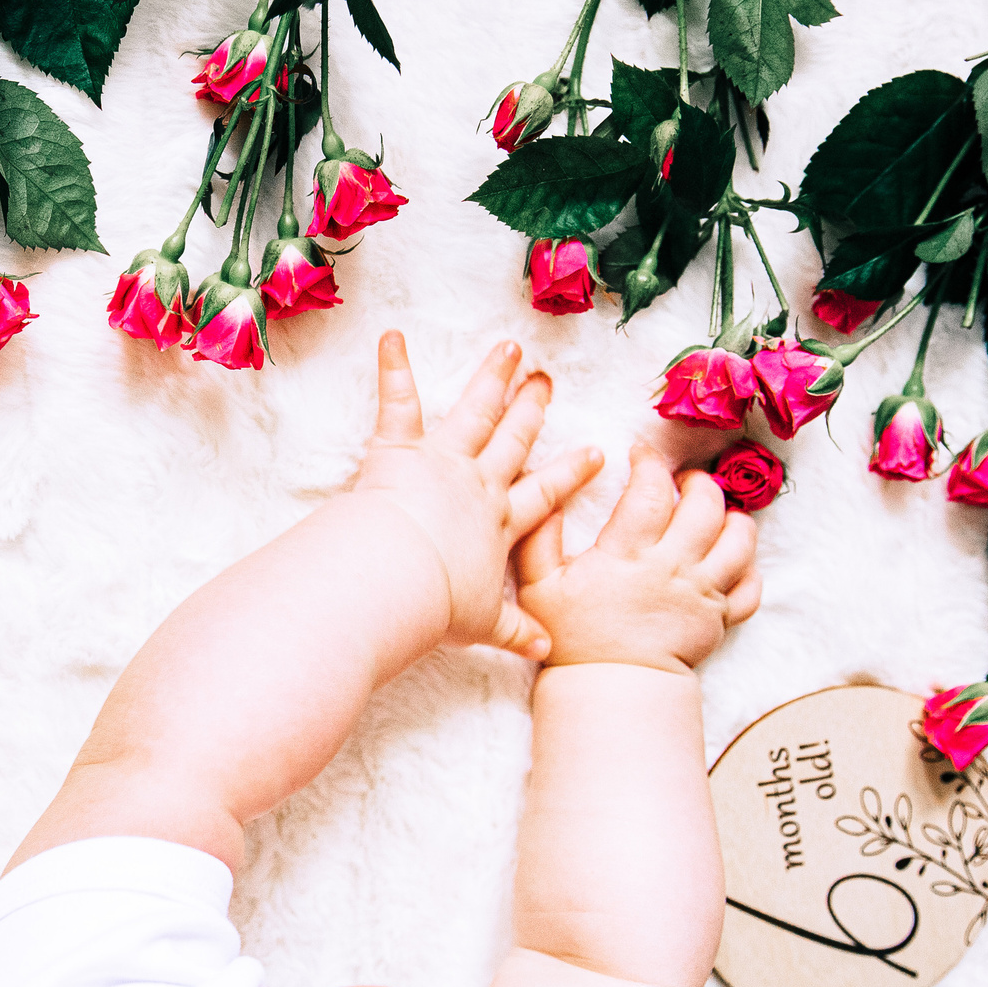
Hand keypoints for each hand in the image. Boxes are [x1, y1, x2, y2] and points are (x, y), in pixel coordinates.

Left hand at [354, 331, 603, 657]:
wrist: (401, 581)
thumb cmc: (438, 607)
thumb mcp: (484, 626)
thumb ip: (515, 633)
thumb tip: (546, 650)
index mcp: (501, 525)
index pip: (545, 495)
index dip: (570, 474)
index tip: (594, 451)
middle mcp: (479, 485)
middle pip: (513, 441)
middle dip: (531, 411)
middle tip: (547, 382)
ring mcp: (443, 461)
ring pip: (474, 412)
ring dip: (490, 379)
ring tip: (508, 349)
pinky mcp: (400, 450)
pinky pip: (398, 402)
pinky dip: (393, 368)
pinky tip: (393, 336)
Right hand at [514, 445, 760, 674]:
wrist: (610, 688)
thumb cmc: (573, 636)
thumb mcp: (539, 584)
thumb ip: (540, 535)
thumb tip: (549, 493)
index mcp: (629, 554)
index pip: (651, 489)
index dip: (649, 461)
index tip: (639, 454)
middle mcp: (673, 567)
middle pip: (706, 504)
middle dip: (696, 481)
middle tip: (680, 481)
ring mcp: (703, 593)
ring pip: (740, 539)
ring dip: (731, 517)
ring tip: (712, 513)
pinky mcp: (720, 618)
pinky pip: (751, 585)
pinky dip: (747, 566)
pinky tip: (727, 558)